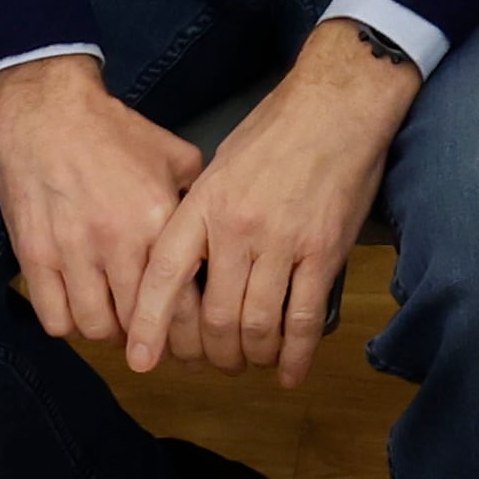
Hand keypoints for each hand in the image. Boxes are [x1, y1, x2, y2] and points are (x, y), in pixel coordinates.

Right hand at [0, 52, 201, 347]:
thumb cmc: (110, 132)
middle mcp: (118, 243)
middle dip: (150, 341)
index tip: (191, 346)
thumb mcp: (172, 155)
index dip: (190, 336)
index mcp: (158, 220)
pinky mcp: (35, 256)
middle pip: (139, 325)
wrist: (45, 111)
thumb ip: (198, 197)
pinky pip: (55, 318)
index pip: (184, 304)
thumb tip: (219, 232)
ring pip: (95, 328)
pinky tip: (78, 308)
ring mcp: (73, 252)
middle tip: (153, 341)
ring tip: (114, 320)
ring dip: (108, 331)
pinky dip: (68, 323)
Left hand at [127, 19, 415, 385]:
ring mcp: (283, 243)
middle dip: (213, 353)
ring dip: (252, 356)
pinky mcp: (324, 253)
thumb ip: (202, 217)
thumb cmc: (275, 132)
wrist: (337, 106)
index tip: (142, 360)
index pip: (165, 277)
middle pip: (216, 316)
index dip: (149, 325)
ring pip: (258, 326)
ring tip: (251, 363)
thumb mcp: (219, 167)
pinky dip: (296, 354)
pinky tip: (290, 372)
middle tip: (215, 364)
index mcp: (203, 205)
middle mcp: (237, 229)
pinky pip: (305, 318)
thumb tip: (191, 266)